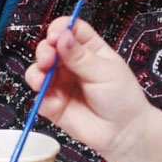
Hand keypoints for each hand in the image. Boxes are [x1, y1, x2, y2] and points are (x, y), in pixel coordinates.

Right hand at [26, 18, 161, 161]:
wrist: (123, 132)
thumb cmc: (122, 98)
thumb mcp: (105, 72)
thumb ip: (80, 56)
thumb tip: (62, 36)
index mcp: (89, 49)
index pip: (69, 29)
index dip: (60, 28)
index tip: (56, 35)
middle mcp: (71, 63)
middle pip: (49, 47)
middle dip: (44, 51)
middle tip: (48, 59)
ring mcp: (61, 83)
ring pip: (38, 70)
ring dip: (37, 72)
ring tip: (44, 80)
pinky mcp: (53, 104)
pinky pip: (39, 97)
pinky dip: (42, 97)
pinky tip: (55, 102)